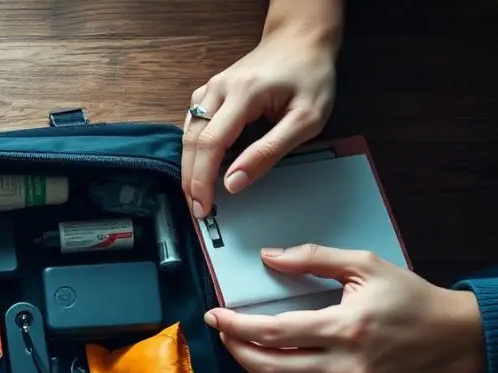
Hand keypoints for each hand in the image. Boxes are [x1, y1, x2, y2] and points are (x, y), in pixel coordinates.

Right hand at [182, 23, 338, 218]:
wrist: (301, 39)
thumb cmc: (310, 76)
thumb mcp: (306, 119)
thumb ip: (269, 152)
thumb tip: (234, 182)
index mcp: (243, 94)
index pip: (211, 145)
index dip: (202, 181)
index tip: (204, 207)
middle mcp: (218, 89)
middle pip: (192, 141)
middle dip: (190, 180)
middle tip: (196, 209)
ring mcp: (210, 88)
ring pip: (187, 133)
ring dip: (188, 166)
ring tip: (194, 193)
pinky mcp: (209, 91)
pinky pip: (191, 123)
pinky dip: (192, 148)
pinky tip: (198, 165)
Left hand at [204, 245, 485, 372]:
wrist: (452, 337)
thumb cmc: (410, 298)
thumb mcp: (365, 265)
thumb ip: (313, 258)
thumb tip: (269, 256)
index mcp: (346, 328)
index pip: (273, 333)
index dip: (236, 326)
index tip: (216, 316)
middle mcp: (347, 366)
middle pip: (270, 367)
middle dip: (236, 350)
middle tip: (223, 333)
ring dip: (255, 369)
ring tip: (242, 347)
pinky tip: (273, 365)